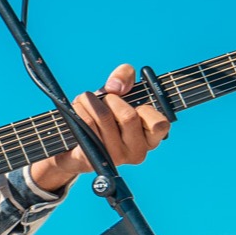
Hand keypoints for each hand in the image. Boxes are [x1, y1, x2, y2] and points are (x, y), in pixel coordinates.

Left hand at [29, 63, 172, 192]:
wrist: (76, 139)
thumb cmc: (106, 113)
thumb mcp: (119, 91)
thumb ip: (125, 76)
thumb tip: (116, 86)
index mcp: (152, 138)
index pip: (159, 124)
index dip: (144, 108)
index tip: (132, 103)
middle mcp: (137, 152)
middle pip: (128, 116)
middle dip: (111, 99)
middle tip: (102, 97)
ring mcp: (115, 158)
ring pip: (104, 117)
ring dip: (90, 101)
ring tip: (84, 100)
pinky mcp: (94, 158)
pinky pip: (86, 125)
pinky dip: (79, 110)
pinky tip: (78, 109)